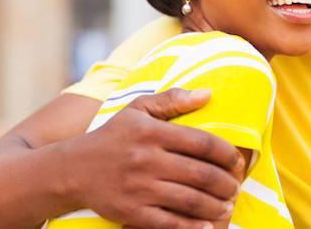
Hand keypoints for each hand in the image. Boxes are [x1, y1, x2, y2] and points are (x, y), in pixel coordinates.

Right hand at [64, 89, 242, 228]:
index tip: (237, 160)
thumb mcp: (138, 109)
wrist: (73, 169)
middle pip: (201, 174)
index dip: (226, 153)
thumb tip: (208, 94)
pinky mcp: (131, 212)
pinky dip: (192, 227)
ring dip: (216, 206)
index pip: (202, 142)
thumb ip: (173, 99)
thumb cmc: (114, 136)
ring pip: (189, 201)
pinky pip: (169, 223)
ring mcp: (139, 188)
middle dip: (226, 183)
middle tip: (236, 187)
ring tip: (227, 205)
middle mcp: (147, 160)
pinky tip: (208, 226)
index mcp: (153, 133)